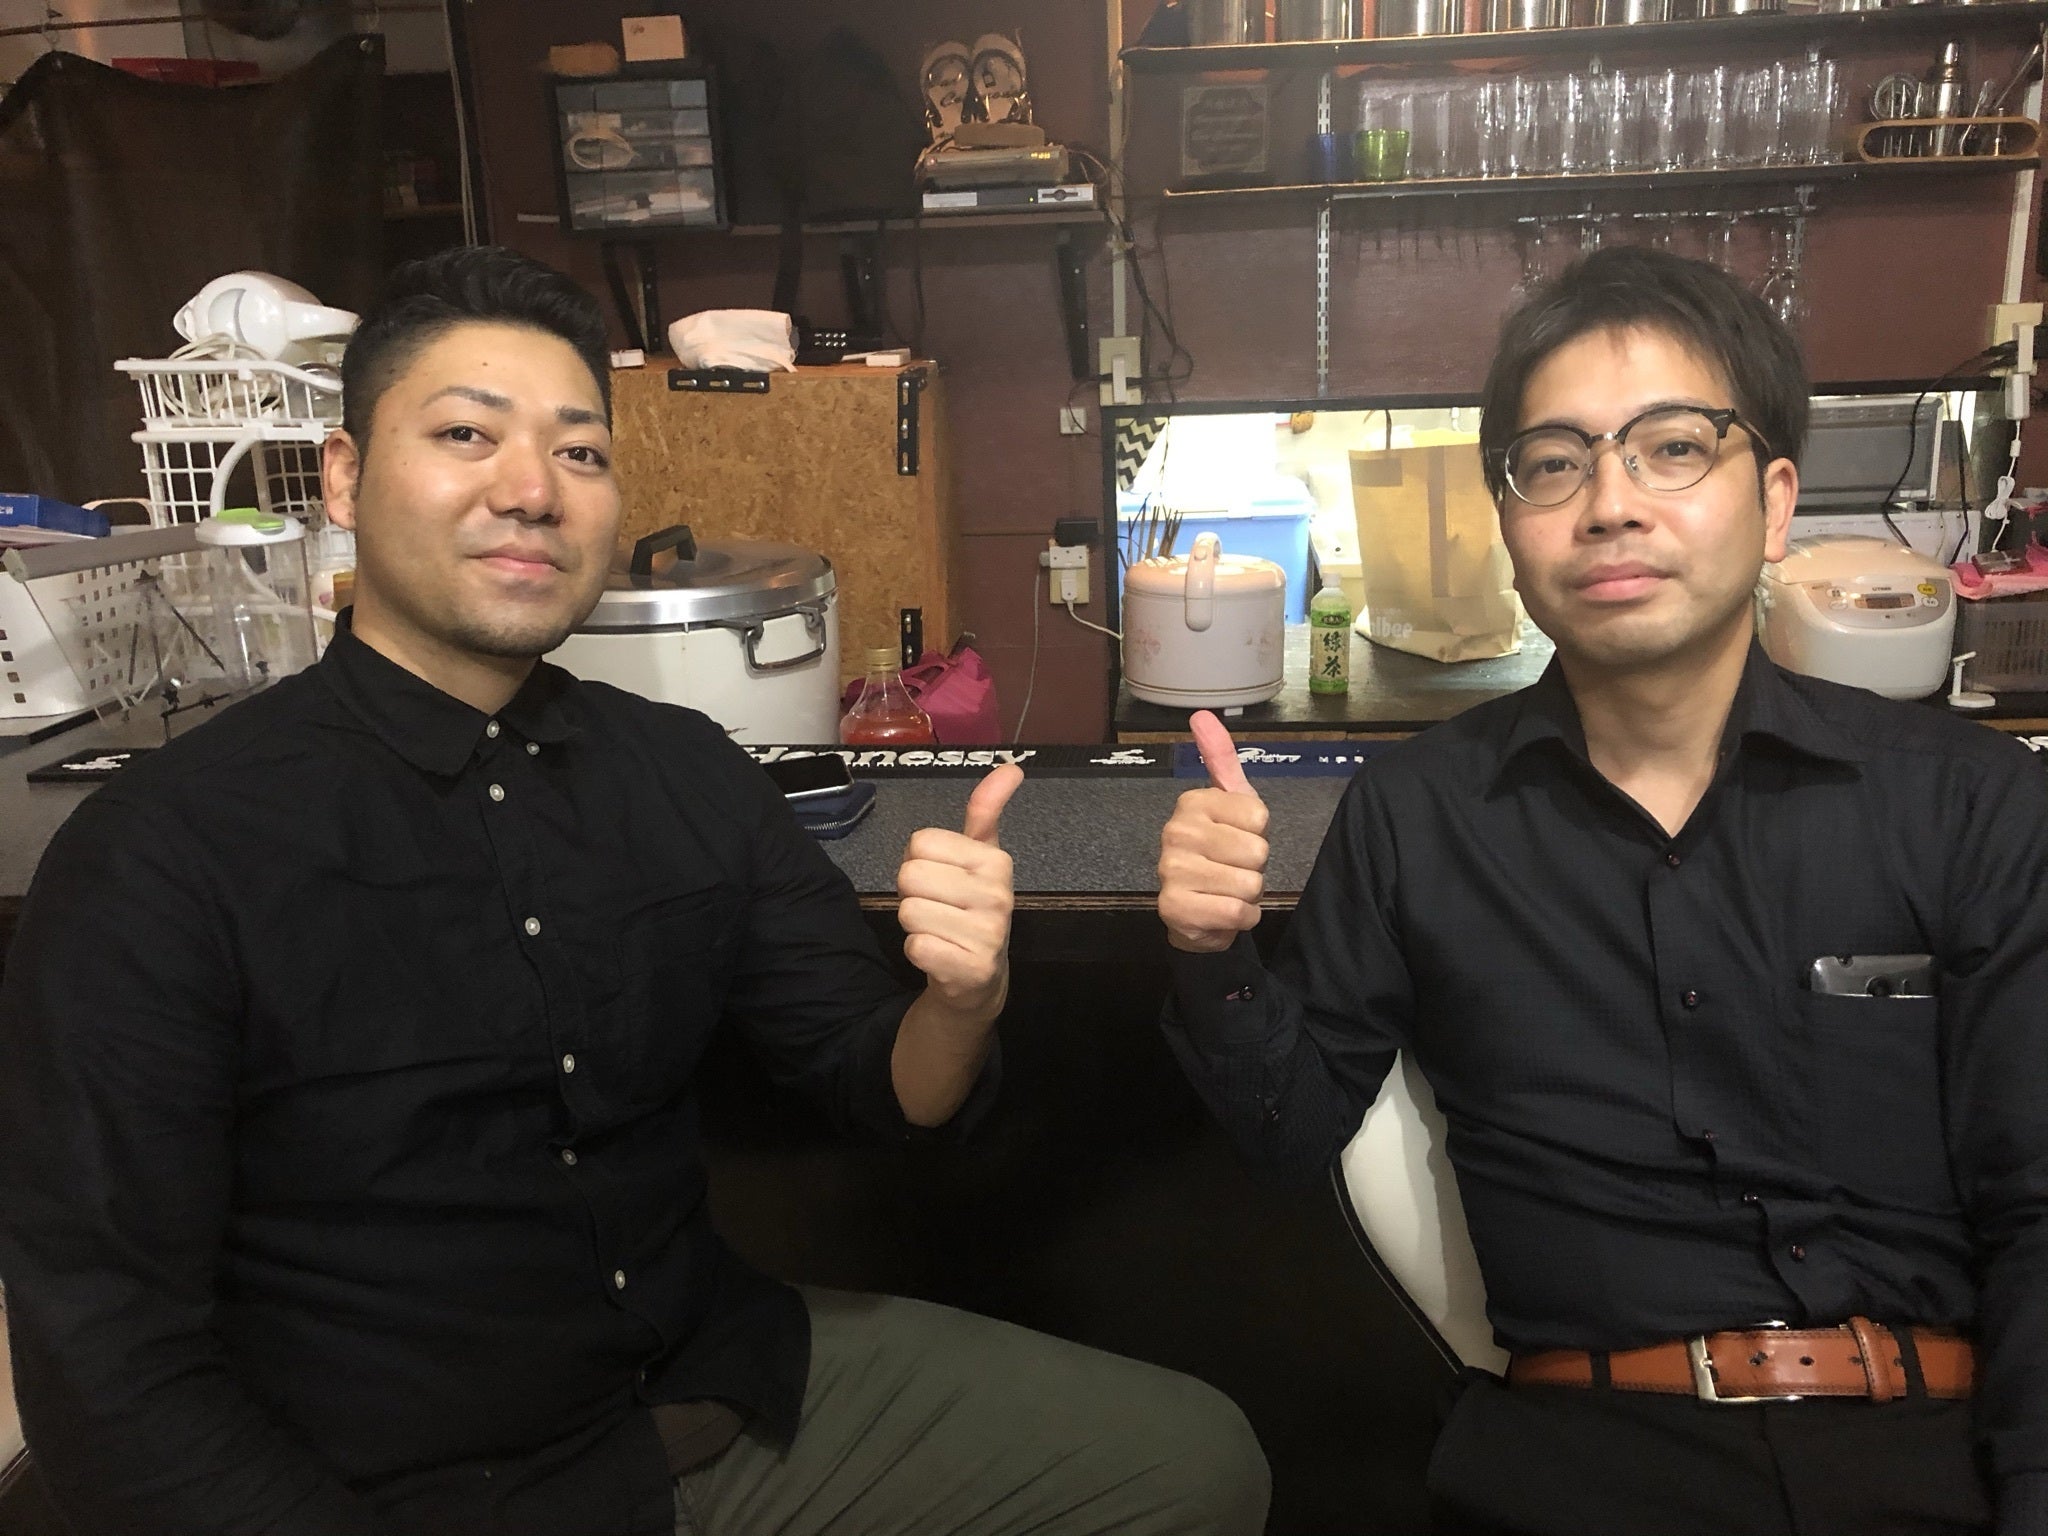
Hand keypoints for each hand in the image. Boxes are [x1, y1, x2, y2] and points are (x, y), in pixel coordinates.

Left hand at [897, 764, 1021, 1013]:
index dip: (919, 861)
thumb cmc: (972, 908)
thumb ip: (986, 812)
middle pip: (909, 875)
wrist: (979, 977)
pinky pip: (915, 946)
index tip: (942, 878)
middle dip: (913, 892)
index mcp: (996, 861)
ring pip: (908, 911)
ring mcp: (987, 934)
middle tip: (938, 906)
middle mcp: (998, 895)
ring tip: (940, 929)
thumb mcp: (981, 858)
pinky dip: (918, 951)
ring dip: (915, 923)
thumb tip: (1011, 767)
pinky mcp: (970, 968)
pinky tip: (940, 953)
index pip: (920, 842)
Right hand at [1157, 711, 1268, 953]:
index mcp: (1192, 803)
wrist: (1198, 914)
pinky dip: (1241, 918)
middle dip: (1255, 867)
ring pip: (1249, 884)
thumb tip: (1201, 715)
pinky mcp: (1174, 908)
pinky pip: (1236, 913)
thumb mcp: (1230, 803)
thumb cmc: (1221, 853)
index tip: (1238, 838)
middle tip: (1233, 869)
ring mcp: (1171, 871)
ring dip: (1248, 894)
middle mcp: (1175, 832)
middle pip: (1257, 851)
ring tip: (1227, 890)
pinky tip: (1222, 911)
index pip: (1260, 816)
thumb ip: (1221, 759)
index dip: (1259, 833)